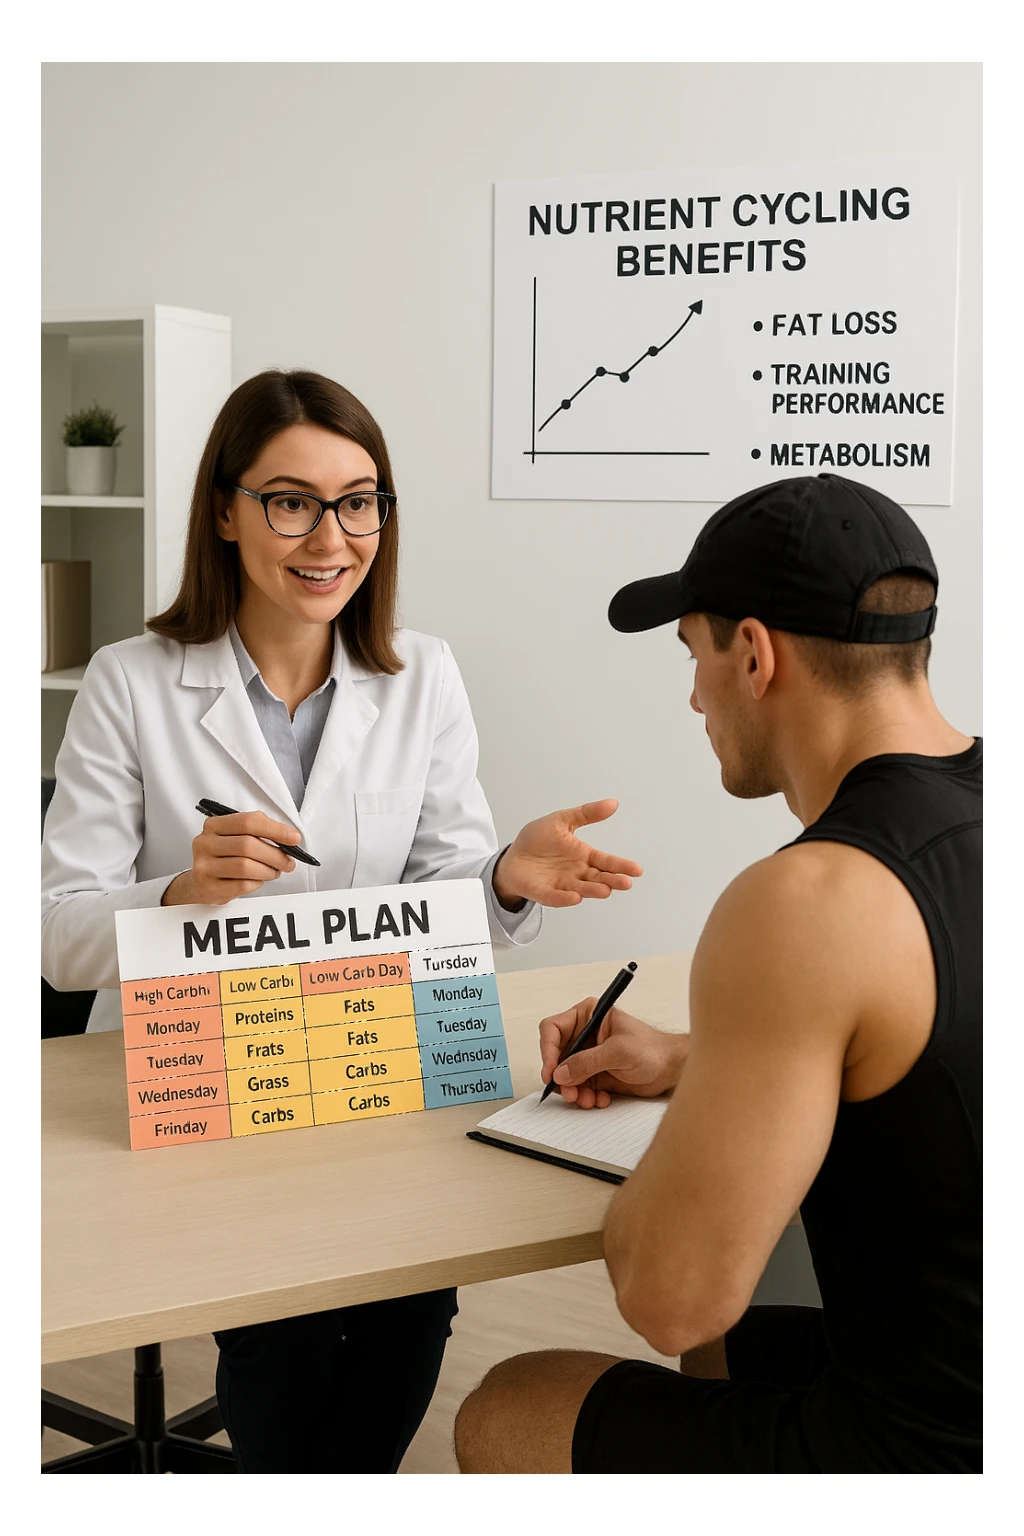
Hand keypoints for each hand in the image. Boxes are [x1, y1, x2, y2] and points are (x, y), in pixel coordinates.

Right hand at [161, 811, 299, 905]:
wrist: (201, 883)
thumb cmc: (226, 856)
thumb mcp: (237, 836)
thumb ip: (260, 831)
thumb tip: (290, 837)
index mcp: (214, 825)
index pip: (248, 822)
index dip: (275, 830)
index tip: (294, 838)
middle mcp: (204, 843)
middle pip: (248, 845)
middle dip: (275, 855)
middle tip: (288, 862)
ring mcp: (203, 866)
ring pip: (245, 867)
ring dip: (268, 870)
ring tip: (274, 872)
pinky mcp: (208, 887)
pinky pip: (242, 885)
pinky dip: (257, 883)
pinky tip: (258, 880)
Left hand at [492, 798, 641, 909]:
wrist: (513, 856)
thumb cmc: (538, 840)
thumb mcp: (562, 820)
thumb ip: (587, 814)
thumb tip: (613, 803)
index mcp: (583, 856)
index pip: (605, 862)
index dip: (620, 865)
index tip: (636, 870)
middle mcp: (576, 873)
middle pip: (598, 878)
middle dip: (612, 881)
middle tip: (626, 883)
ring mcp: (561, 885)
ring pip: (580, 889)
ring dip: (592, 891)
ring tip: (605, 890)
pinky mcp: (543, 893)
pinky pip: (555, 897)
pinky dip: (564, 898)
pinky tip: (575, 897)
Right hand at [539, 997, 688, 1108]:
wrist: (671, 1069)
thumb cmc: (653, 1049)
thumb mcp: (619, 1051)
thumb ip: (588, 1061)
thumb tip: (561, 1072)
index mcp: (588, 1016)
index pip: (553, 1028)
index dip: (547, 1049)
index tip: (551, 1070)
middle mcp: (585, 1035)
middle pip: (556, 1055)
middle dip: (561, 1077)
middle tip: (569, 1092)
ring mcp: (589, 1056)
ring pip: (566, 1076)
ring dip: (574, 1091)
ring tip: (588, 1099)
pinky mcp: (594, 1074)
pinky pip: (579, 1087)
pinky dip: (586, 1096)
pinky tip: (600, 1099)